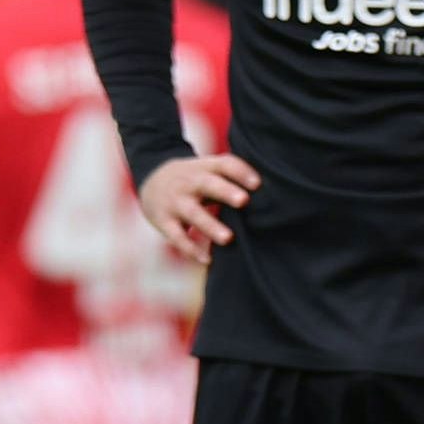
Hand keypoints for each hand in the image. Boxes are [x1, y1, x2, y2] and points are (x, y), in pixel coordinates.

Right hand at [137, 154, 260, 264]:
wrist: (151, 179)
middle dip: (225, 192)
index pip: (224, 164)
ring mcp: (175, 201)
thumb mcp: (208, 169)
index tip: (258, 184)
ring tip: (228, 238)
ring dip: (210, 226)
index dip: (240, 172)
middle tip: (244, 201)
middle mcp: (188, 182)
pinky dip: (190, 249)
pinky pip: (177, 236)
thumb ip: (232, 177)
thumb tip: (272, 193)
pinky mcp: (163, 220)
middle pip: (207, 184)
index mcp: (203, 167)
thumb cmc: (194, 178)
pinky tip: (206, 260)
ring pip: (192, 213)